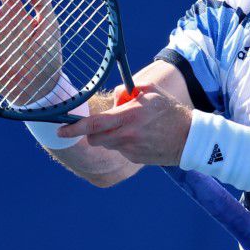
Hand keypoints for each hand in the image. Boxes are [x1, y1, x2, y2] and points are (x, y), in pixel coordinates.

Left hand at [57, 84, 191, 165]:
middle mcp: (126, 136)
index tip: (60, 130)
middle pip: (95, 138)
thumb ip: (127, 91)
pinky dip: (123, 142)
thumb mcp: (150, 91)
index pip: (93, 124)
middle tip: (106, 121)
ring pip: (107, 144)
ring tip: (132, 126)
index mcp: (128, 117)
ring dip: (110, 135)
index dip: (74, 128)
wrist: (189, 138)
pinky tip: (140, 136)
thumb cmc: (170, 110)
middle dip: (92, 131)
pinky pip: (120, 150)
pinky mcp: (134, 159)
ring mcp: (130, 150)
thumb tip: (114, 99)